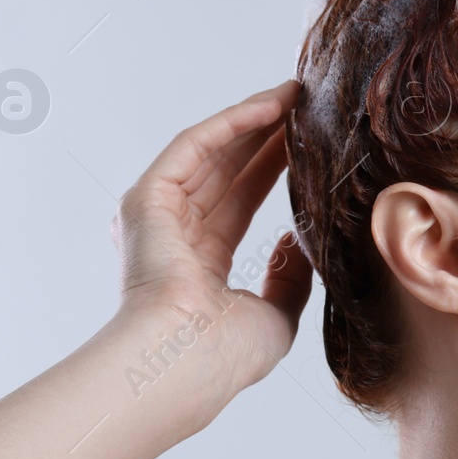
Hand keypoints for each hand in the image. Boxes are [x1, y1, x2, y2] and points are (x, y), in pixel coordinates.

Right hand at [109, 80, 314, 402]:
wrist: (186, 364)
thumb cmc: (226, 358)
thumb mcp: (277, 316)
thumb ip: (289, 279)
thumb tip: (297, 243)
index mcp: (200, 266)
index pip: (241, 203)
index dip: (274, 169)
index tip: (310, 144)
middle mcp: (174, 236)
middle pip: (229, 170)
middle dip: (269, 137)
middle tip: (310, 106)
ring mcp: (157, 215)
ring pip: (214, 152)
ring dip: (256, 121)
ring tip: (299, 94)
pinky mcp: (147, 198)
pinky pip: (196, 146)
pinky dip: (234, 122)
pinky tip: (274, 105)